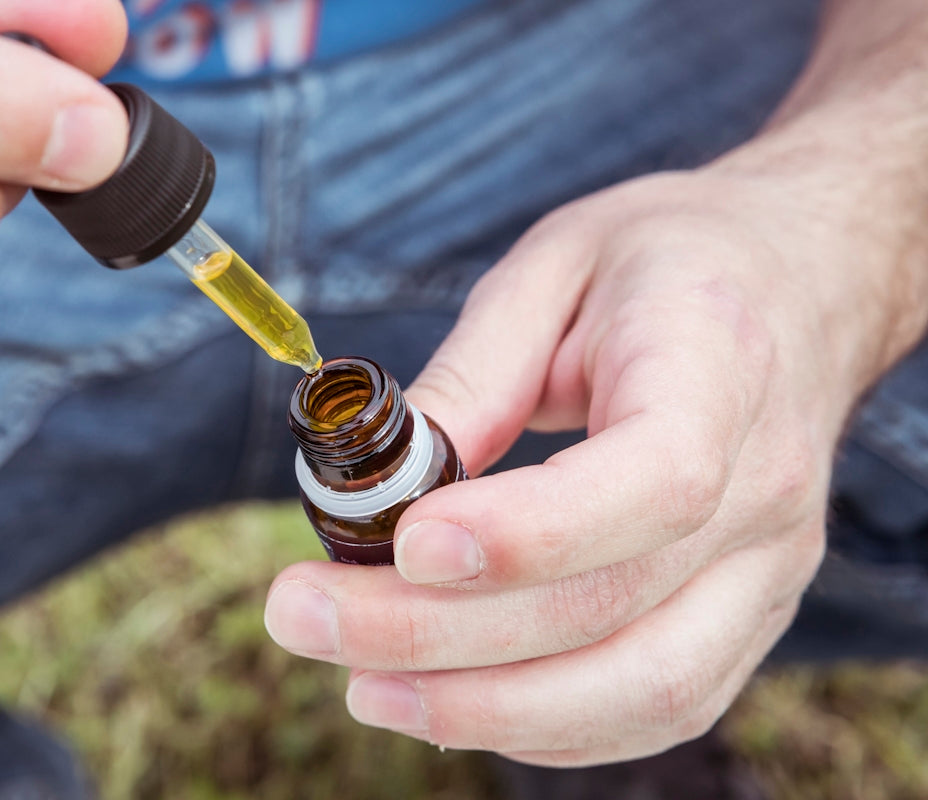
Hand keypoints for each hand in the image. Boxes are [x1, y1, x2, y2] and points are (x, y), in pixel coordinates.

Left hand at [265, 146, 926, 764]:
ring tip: (361, 683)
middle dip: (440, 635)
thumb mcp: (553, 268)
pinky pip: (653, 707)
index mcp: (722, 371)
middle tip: (306, 618)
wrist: (796, 287)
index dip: (527, 534)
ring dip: (485, 706)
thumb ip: (473, 375)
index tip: (405, 546)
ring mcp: (768, 572)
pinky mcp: (747, 619)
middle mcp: (766, 491)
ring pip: (641, 688)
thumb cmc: (666, 265)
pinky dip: (540, 723)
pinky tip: (445, 700)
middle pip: (612, 606)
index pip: (655, 481)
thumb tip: (382, 486)